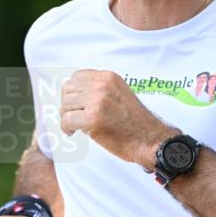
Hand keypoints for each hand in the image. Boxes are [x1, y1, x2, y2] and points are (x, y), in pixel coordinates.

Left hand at [60, 69, 174, 165]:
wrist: (150, 139)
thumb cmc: (136, 123)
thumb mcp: (120, 94)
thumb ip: (101, 91)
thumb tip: (77, 96)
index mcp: (108, 77)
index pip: (77, 77)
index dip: (72, 92)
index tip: (75, 104)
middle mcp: (102, 85)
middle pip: (68, 90)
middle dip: (68, 105)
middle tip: (73, 117)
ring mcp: (97, 101)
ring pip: (65, 105)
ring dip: (67, 117)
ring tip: (75, 126)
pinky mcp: (93, 119)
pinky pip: (67, 120)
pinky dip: (66, 128)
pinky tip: (73, 132)